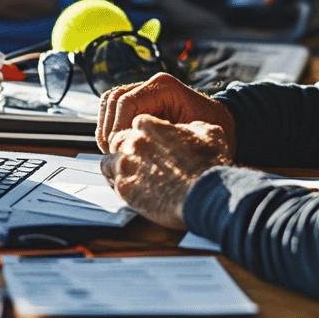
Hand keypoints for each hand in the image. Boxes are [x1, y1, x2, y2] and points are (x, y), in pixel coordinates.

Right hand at [96, 72, 236, 155]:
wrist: (224, 127)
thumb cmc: (215, 132)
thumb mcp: (196, 135)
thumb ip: (168, 138)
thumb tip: (139, 149)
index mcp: (165, 87)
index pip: (126, 102)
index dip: (118, 129)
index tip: (121, 152)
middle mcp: (151, 84)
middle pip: (113, 99)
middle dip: (110, 129)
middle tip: (116, 155)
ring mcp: (144, 92)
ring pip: (109, 103)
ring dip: (107, 128)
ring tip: (115, 152)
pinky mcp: (139, 103)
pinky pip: (114, 110)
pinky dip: (111, 127)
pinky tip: (119, 147)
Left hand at [100, 115, 231, 228]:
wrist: (205, 193)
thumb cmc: (208, 165)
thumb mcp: (208, 134)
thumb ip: (193, 128)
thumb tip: (192, 129)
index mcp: (149, 125)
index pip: (136, 124)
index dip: (143, 134)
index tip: (149, 143)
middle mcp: (133, 142)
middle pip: (118, 141)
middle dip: (126, 148)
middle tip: (138, 159)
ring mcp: (126, 165)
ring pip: (110, 161)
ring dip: (118, 165)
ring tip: (132, 174)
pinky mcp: (124, 189)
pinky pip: (113, 184)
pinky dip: (120, 184)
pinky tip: (133, 189)